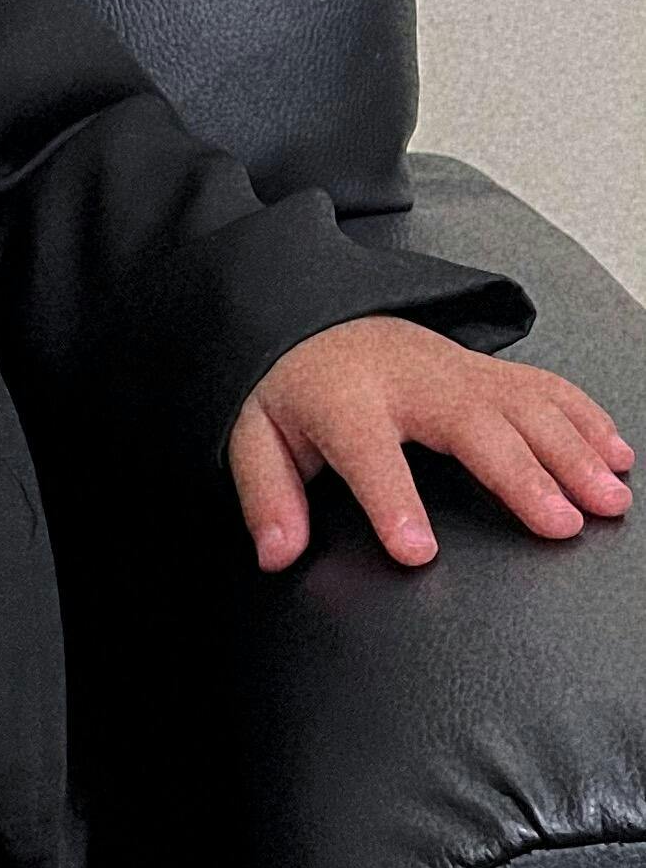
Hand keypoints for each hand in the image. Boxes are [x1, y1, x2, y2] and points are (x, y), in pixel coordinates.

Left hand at [228, 317, 634, 572]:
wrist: (313, 315)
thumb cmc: (292, 386)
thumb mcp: (257, 435)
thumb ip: (267, 496)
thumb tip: (278, 552)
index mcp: (344, 400)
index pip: (367, 452)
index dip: (391, 500)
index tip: (417, 550)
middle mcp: (410, 379)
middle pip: (471, 425)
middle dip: (520, 475)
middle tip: (561, 524)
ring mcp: (456, 369)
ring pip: (523, 404)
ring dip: (572, 450)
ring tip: (609, 498)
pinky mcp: (485, 368)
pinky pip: (544, 386)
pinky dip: (586, 417)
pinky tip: (616, 452)